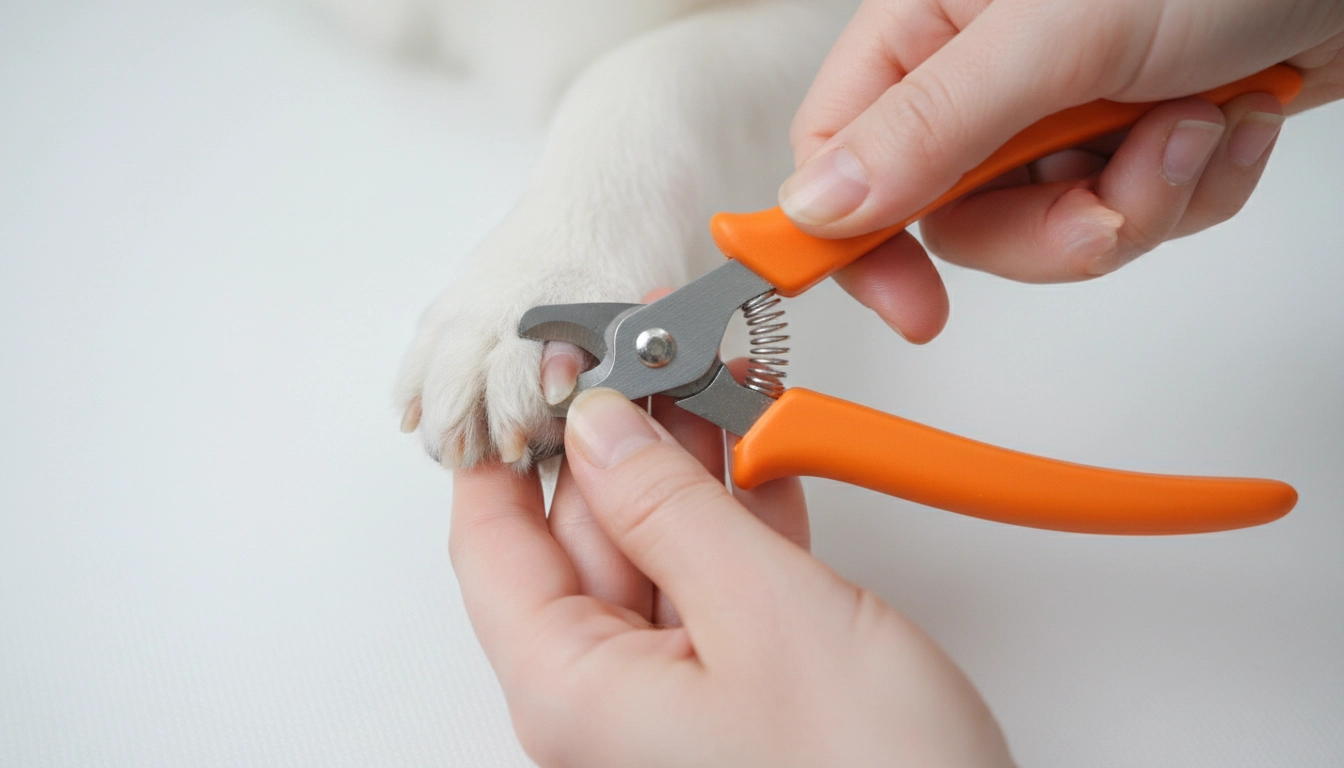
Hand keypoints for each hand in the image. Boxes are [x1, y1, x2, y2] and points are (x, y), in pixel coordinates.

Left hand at [451, 388, 1013, 766]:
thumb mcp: (761, 614)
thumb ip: (670, 510)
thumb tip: (601, 429)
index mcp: (573, 693)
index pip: (492, 547)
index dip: (506, 447)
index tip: (532, 366)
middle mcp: (609, 699)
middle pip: (581, 538)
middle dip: (618, 439)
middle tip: (654, 353)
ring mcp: (677, 693)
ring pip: (656, 550)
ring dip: (687, 467)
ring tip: (715, 380)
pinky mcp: (742, 687)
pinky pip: (715, 582)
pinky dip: (739, 515)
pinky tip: (762, 453)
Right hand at [782, 0, 1343, 341]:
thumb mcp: (1056, 32)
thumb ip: (931, 123)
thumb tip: (819, 205)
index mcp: (929, 27)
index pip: (840, 155)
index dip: (861, 239)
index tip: (911, 303)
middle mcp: (983, 75)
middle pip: (955, 217)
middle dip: (1049, 226)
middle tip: (1108, 185)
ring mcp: (1059, 111)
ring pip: (1048, 229)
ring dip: (1139, 198)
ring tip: (1192, 119)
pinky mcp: (1130, 137)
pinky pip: (1131, 215)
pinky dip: (1191, 186)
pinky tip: (1226, 116)